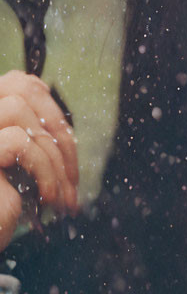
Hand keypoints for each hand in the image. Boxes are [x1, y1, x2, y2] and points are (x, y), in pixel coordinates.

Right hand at [0, 70, 78, 250]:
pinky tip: (48, 198)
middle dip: (59, 128)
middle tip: (72, 173)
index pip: (18, 83)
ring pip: (22, 114)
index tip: (64, 140)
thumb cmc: (0, 211)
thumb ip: (34, 139)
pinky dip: (44, 169)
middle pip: (20, 89)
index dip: (48, 104)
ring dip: (55, 156)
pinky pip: (18, 141)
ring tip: (62, 194)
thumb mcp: (22, 169)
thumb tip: (63, 128)